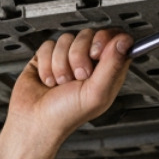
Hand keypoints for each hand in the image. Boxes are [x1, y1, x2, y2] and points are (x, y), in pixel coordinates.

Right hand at [4, 28, 131, 147]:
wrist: (34, 122)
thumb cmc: (65, 116)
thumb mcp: (96, 93)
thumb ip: (112, 66)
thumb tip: (124, 41)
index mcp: (107, 72)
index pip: (114, 39)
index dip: (105, 40)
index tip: (95, 54)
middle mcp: (89, 64)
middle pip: (88, 35)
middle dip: (78, 56)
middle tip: (77, 76)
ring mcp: (67, 60)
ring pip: (66, 39)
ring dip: (60, 64)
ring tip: (60, 83)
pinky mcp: (47, 59)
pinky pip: (48, 45)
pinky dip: (46, 64)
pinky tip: (48, 80)